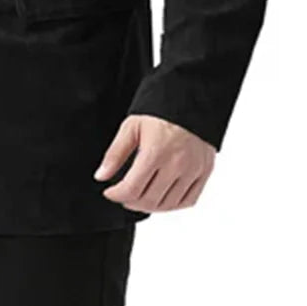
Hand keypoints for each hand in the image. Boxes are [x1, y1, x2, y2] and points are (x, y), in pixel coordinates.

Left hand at [94, 114, 214, 211]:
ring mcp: (193, 170)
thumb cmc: (159, 112)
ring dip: (150, 206)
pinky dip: (173, 205)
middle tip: (123, 195)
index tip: (110, 192)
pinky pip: (189, 201)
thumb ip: (115, 153)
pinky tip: (162, 197)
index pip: (132, 189)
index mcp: (156, 152)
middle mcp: (177, 164)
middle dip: (131, 202)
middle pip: (149, 200)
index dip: (116, 195)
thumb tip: (101, 176)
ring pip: (168, 205)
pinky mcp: (205, 171)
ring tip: (140, 197)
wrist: (190, 99)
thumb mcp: (131, 127)